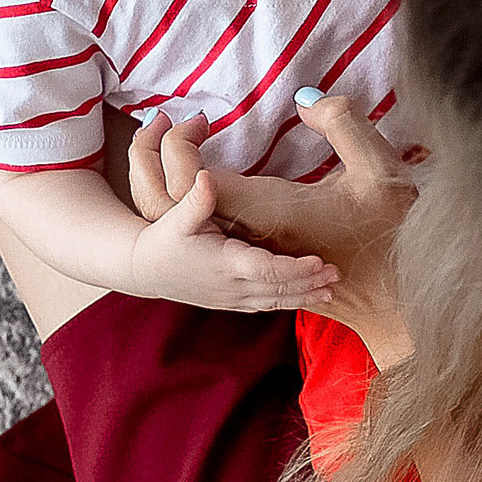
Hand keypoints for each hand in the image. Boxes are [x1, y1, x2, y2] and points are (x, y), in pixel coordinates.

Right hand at [124, 118, 339, 311]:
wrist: (144, 269)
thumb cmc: (163, 238)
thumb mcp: (176, 216)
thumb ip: (195, 199)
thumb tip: (205, 177)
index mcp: (223, 263)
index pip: (265, 270)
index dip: (293, 269)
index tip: (319, 262)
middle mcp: (231, 285)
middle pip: (278, 289)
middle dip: (308, 283)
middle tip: (337, 274)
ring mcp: (233, 297)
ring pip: (276, 300)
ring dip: (304, 296)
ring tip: (332, 290)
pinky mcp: (234, 301)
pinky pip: (268, 304)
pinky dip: (290, 302)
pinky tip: (311, 298)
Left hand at [184, 92, 420, 362]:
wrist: (403, 302)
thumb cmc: (395, 233)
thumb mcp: (381, 169)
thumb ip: (344, 124)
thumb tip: (305, 101)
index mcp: (270, 212)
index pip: (197, 181)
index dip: (184, 146)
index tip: (200, 119)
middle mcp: (250, 239)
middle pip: (178, 205)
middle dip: (165, 161)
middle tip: (184, 123)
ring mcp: (252, 258)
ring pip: (188, 224)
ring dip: (176, 184)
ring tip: (186, 144)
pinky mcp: (260, 269)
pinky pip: (207, 235)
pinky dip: (195, 209)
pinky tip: (213, 186)